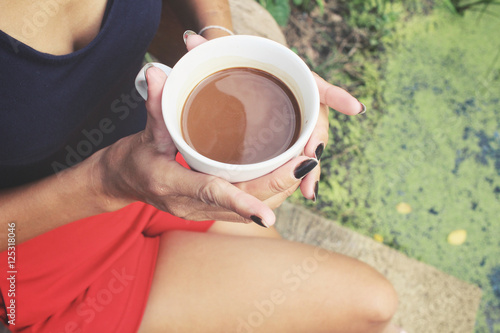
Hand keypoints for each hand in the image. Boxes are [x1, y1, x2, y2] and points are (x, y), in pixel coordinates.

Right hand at [98, 65, 316, 227]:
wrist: (123, 184)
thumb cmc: (133, 160)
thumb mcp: (143, 133)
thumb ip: (156, 105)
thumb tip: (159, 72)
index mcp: (172, 185)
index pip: (211, 193)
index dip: (242, 204)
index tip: (268, 216)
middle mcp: (189, 205)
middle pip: (241, 203)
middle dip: (276, 186)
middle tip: (306, 163)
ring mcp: (200, 212)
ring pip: (247, 210)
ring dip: (277, 191)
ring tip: (304, 166)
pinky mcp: (208, 211)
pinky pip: (243, 208)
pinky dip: (267, 194)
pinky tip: (285, 177)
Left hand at [185, 34, 364, 201]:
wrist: (238, 78)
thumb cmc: (233, 69)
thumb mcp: (220, 61)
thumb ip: (209, 51)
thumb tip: (192, 41)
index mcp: (288, 76)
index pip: (315, 84)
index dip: (335, 95)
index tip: (355, 108)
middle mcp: (297, 98)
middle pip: (316, 119)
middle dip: (317, 142)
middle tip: (311, 161)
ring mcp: (295, 119)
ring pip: (311, 142)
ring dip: (313, 167)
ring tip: (309, 189)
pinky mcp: (290, 137)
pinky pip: (301, 156)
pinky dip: (304, 174)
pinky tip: (306, 192)